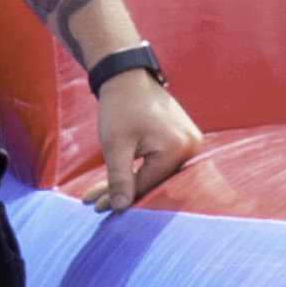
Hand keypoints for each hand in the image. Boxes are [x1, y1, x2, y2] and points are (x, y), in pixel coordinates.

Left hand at [85, 68, 204, 213]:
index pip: (145, 184)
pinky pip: (163, 164)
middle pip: (153, 181)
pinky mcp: (186, 140)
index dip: (118, 197)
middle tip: (94, 203)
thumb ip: (119, 178)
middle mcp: (191, 147)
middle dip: (122, 192)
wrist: (128, 78)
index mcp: (176, 148)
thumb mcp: (115, 145)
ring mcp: (191, 143)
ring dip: (130, 183)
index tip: (94, 207)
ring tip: (102, 194)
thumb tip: (119, 208)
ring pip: (157, 174)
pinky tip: (121, 180)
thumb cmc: (120, 107)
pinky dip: (141, 171)